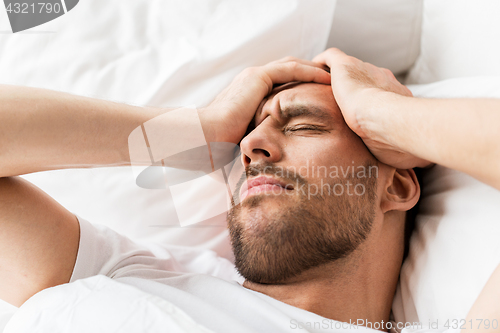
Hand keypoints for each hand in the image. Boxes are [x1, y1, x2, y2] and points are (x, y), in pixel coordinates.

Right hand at [199, 57, 330, 143]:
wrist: (203, 138)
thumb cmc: (217, 147)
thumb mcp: (242, 146)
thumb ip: (253, 150)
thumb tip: (259, 175)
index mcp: (248, 96)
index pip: (279, 87)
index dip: (299, 90)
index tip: (318, 99)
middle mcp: (251, 83)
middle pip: (288, 73)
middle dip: (310, 75)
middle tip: (331, 83)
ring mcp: (253, 78)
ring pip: (292, 67)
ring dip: (314, 71)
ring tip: (334, 77)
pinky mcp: (257, 78)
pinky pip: (290, 70)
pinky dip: (309, 72)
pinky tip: (326, 78)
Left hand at [313, 48, 430, 168]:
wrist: (387, 119)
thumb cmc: (397, 139)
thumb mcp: (404, 145)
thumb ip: (405, 148)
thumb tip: (421, 163)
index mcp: (395, 95)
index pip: (381, 94)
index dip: (370, 102)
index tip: (362, 112)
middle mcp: (381, 77)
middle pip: (364, 80)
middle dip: (353, 89)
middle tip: (338, 102)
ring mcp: (364, 69)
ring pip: (347, 68)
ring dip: (336, 77)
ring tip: (320, 88)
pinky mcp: (346, 66)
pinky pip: (331, 57)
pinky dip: (322, 62)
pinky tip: (313, 71)